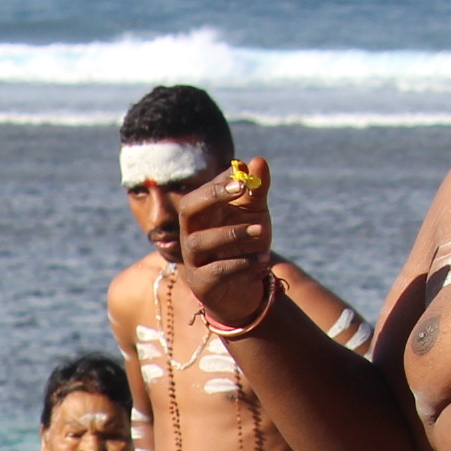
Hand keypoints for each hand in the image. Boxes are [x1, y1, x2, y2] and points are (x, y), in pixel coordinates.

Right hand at [173, 156, 278, 332]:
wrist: (248, 289)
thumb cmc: (247, 247)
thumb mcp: (256, 216)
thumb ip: (256, 190)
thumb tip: (256, 160)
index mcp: (202, 217)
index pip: (200, 193)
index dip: (219, 182)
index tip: (243, 175)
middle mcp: (191, 236)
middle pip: (188, 209)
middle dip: (213, 196)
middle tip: (242, 189)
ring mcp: (193, 261)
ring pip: (199, 242)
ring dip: (232, 233)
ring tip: (261, 231)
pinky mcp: (201, 285)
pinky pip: (215, 271)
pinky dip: (241, 263)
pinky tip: (262, 260)